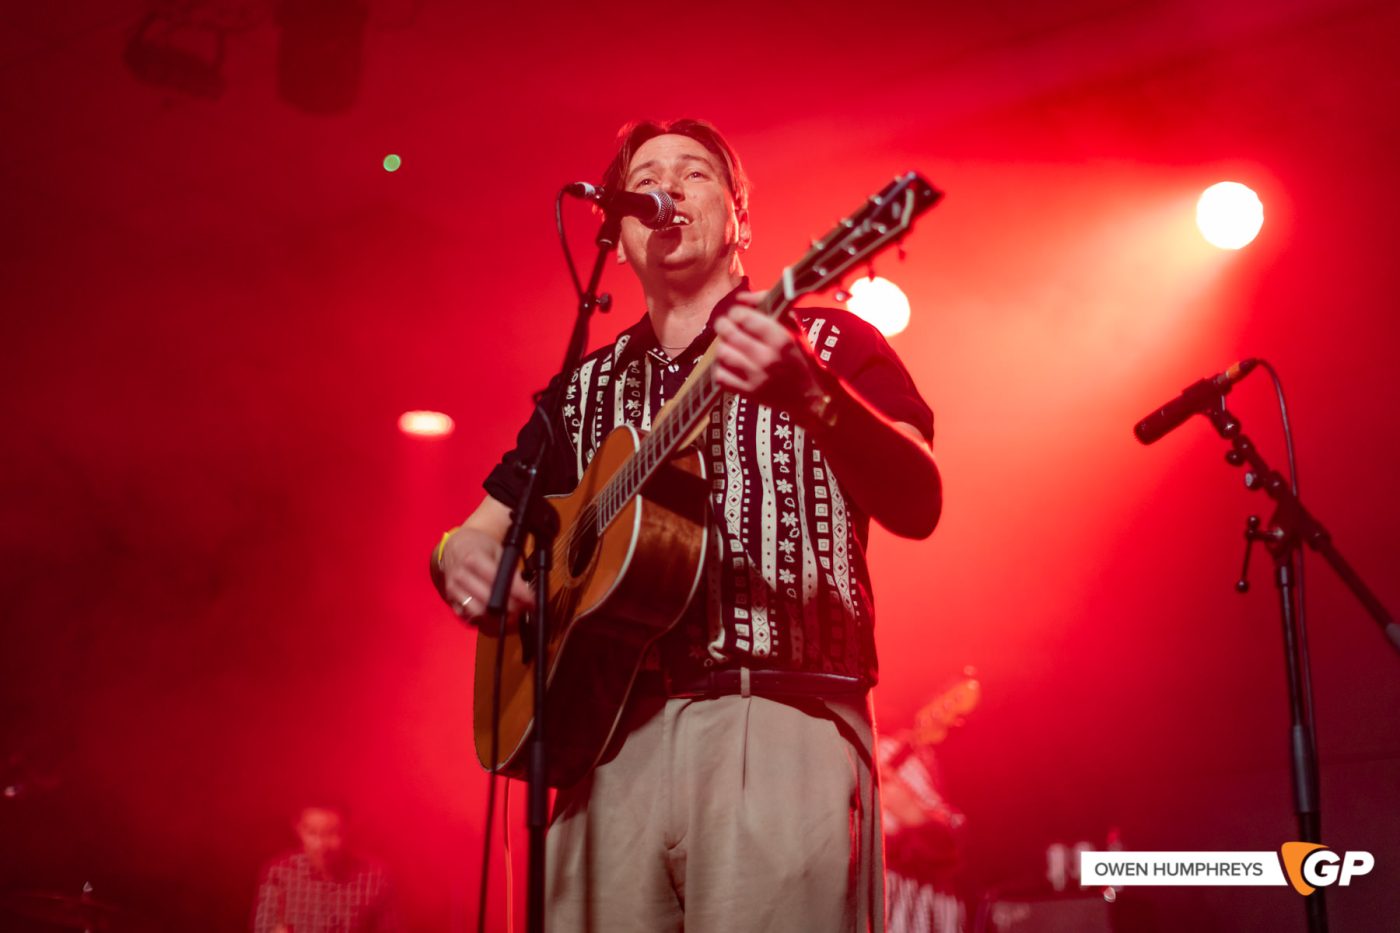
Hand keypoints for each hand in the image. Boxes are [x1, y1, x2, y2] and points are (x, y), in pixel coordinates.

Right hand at [439, 526, 534, 631]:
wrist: (453, 547)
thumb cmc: (477, 547)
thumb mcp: (496, 549)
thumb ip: (509, 568)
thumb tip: (523, 588)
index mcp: (473, 559)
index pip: (498, 580)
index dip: (517, 592)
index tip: (530, 599)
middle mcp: (461, 576)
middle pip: (488, 601)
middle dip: (510, 607)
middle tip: (524, 606)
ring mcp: (455, 590)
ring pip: (478, 612)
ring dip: (497, 616)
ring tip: (510, 611)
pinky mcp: (452, 600)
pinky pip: (468, 616)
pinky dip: (483, 618)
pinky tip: (493, 612)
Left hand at [712, 292, 824, 416]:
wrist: (809, 398)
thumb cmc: (802, 360)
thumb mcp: (794, 329)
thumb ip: (769, 307)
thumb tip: (741, 297)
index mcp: (781, 340)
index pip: (745, 318)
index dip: (736, 312)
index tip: (737, 314)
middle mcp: (767, 358)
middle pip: (729, 334)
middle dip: (724, 325)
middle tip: (726, 325)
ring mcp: (755, 378)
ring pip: (723, 354)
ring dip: (723, 346)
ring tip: (730, 345)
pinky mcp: (747, 393)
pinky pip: (721, 376)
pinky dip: (721, 368)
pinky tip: (730, 364)